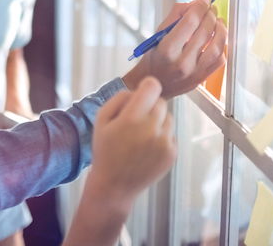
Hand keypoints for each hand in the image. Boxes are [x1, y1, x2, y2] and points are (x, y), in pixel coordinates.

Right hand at [89, 76, 176, 208]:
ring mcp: (164, 143)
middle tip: (136, 121)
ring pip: (168, 118)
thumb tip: (138, 90)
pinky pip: (171, 135)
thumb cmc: (106, 150)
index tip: (142, 94)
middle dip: (149, 107)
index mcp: (132, 118)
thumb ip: (119, 98)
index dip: (147, 86)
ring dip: (157, 122)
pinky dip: (162, 138)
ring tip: (141, 137)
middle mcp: (152, 129)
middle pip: (161, 102)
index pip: (152, 86)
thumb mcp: (101, 119)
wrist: (114, 186)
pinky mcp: (172, 154)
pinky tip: (147, 149)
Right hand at [121, 0, 226, 98]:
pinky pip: (219, 61)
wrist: (155, 83)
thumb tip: (196, 4)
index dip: (200, 6)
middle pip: (204, 32)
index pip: (190, 22)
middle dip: (211, 15)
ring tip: (219, 22)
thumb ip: (177, 15)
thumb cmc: (155, 58)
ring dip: (221, 30)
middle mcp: (182, 63)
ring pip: (217, 47)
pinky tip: (217, 39)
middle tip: (211, 9)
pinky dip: (222, 47)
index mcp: (167, 50)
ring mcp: (194, 73)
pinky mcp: (202, 78)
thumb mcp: (159, 33)